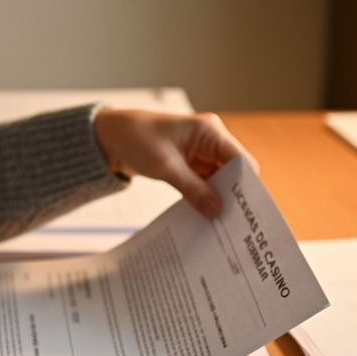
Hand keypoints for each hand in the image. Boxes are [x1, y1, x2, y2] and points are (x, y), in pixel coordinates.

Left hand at [93, 109, 256, 217]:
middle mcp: (210, 139)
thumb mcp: (164, 167)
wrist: (109, 136)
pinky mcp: (191, 162)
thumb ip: (193, 189)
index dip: (246, 185)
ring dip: (219, 198)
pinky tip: (206, 214)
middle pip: (234, 171)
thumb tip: (218, 211)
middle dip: (234, 195)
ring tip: (222, 225)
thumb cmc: (135, 140)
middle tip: (235, 225)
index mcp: (209, 131)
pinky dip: (206, 196)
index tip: (247, 212)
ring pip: (221, 179)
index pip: (241, 160)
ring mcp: (201, 151)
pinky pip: (206, 182)